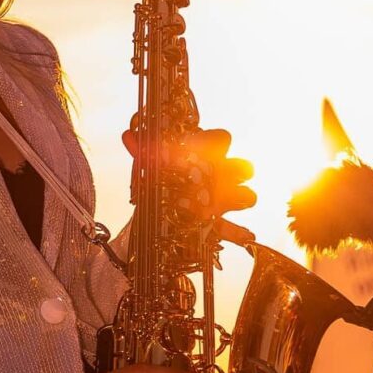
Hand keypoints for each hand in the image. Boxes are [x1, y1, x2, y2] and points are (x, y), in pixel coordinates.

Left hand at [122, 126, 254, 219]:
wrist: (159, 218)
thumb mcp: (150, 169)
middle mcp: (218, 177)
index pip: (221, 139)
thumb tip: (127, 135)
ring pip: (246, 196)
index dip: (214, 141)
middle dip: (235, 170)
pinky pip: (233, 229)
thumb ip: (142, 153)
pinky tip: (243, 236)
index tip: (197, 148)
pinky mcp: (217, 225)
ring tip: (227, 201)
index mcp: (204, 158)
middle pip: (241, 166)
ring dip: (239, 198)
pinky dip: (236, 232)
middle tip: (222, 174)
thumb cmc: (160, 185)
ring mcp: (221, 201)